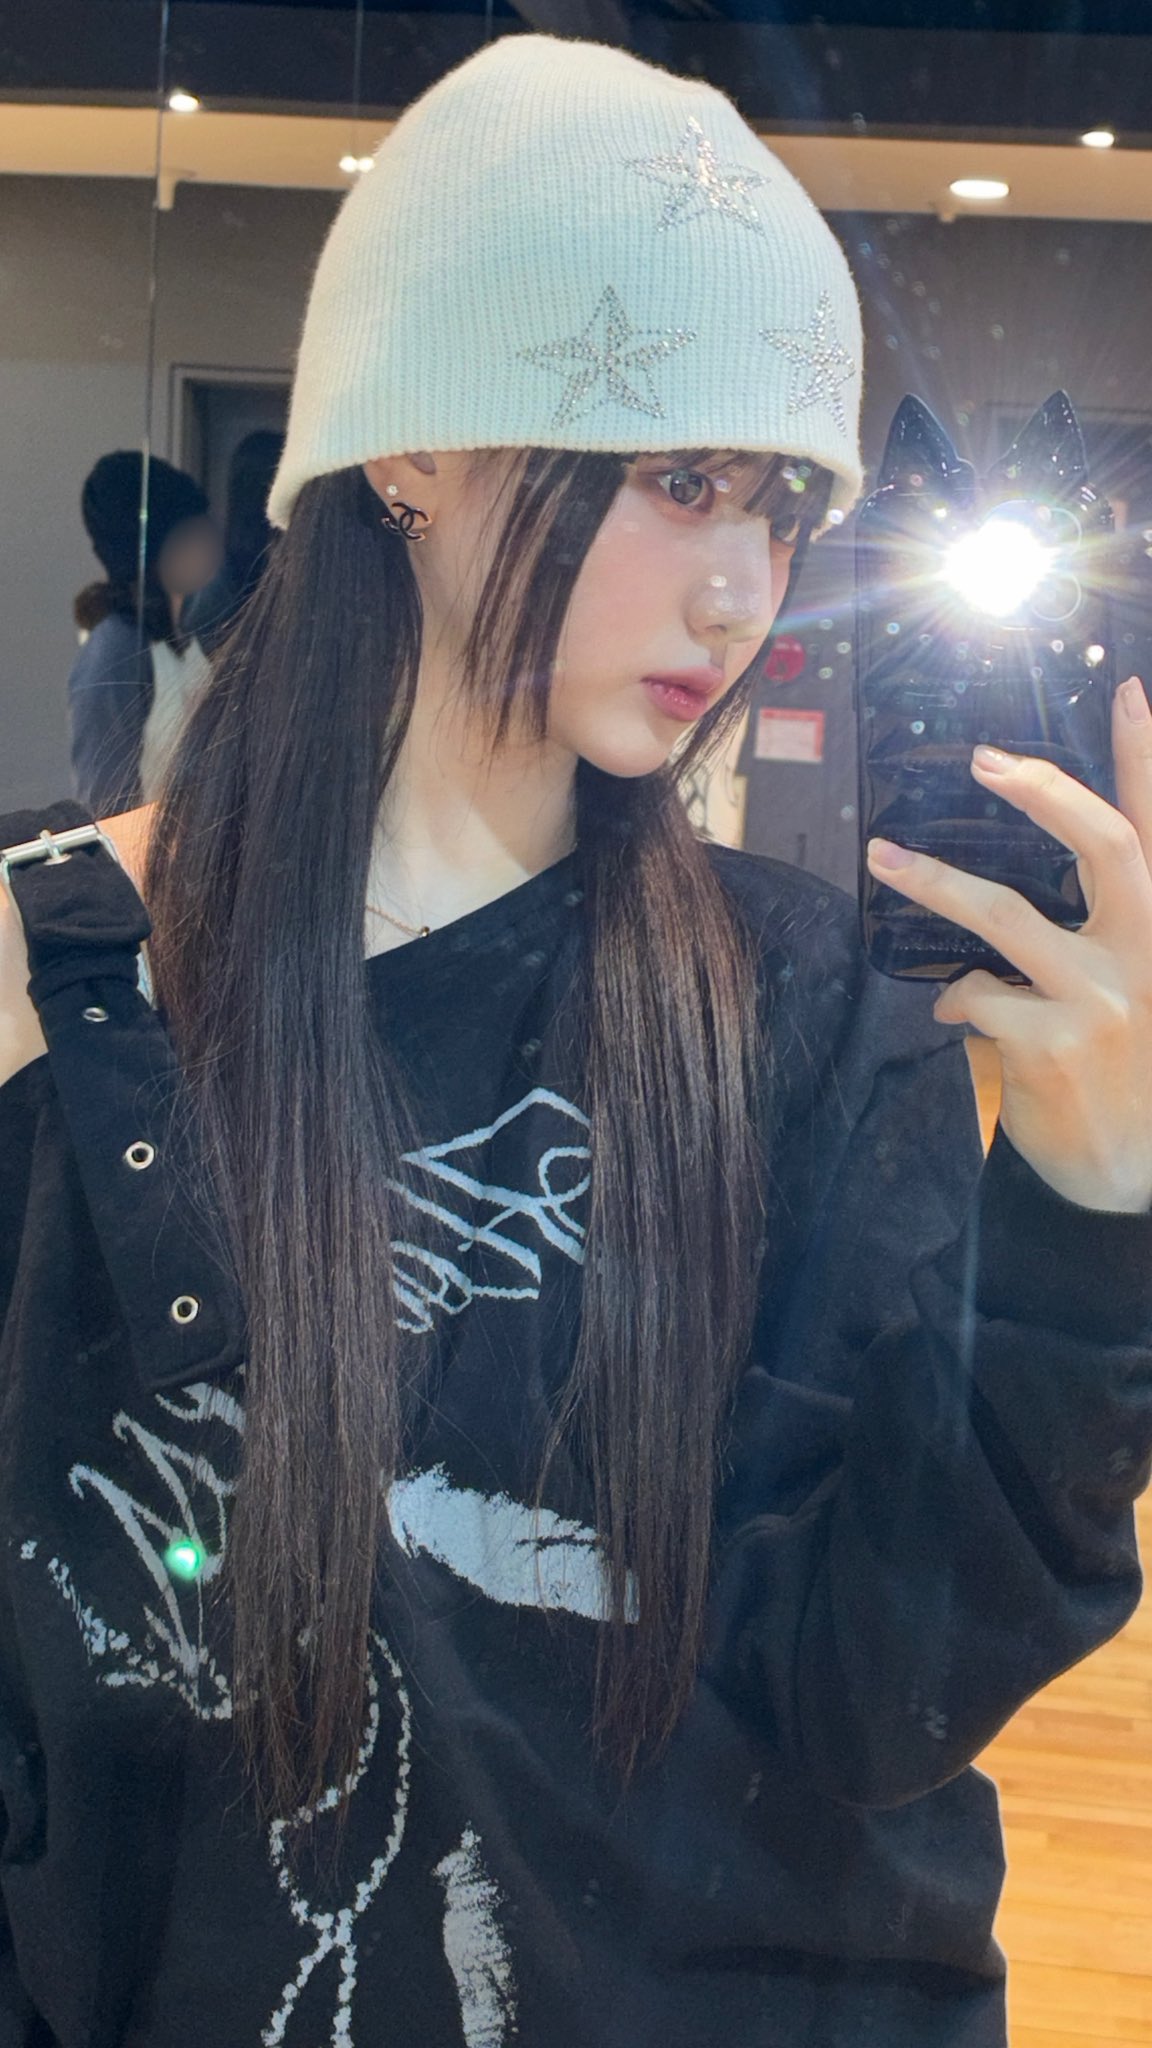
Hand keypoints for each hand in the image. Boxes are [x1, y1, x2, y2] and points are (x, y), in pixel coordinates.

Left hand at [866, 676, 1151, 1213]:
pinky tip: (962, 1015)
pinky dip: (959, 998)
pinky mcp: (1053, 1044)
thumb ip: (1101, 929)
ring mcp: (1105, 1000)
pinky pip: (977, 995)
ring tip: (884, 857)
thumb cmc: (1130, 1071)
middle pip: (1106, 845)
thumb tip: (1011, 902)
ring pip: (1006, 916)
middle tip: (984, 760)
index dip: (1149, 759)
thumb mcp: (1139, 989)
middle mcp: (1150, 954)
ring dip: (936, 881)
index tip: (1131, 690)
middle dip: (1046, 792)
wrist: (1138, 1179)